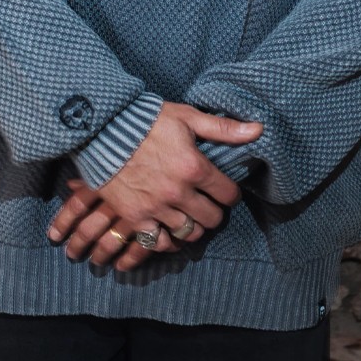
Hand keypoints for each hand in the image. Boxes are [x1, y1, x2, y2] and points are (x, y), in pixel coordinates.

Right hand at [48, 103, 261, 269]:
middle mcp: (179, 192)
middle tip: (208, 203)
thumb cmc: (147, 119)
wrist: (103, 129)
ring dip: (194, 226)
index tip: (224, 189)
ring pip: (189, 233)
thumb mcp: (187, 117)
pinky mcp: (135, 217)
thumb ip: (223, 128)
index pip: (228, 194)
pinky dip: (168, 240)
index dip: (230, 193)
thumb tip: (258, 129)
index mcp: (194, 167)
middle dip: (214, 211)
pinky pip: (160, 243)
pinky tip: (169, 229)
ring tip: (190, 215)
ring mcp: (156, 208)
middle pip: (211, 218)